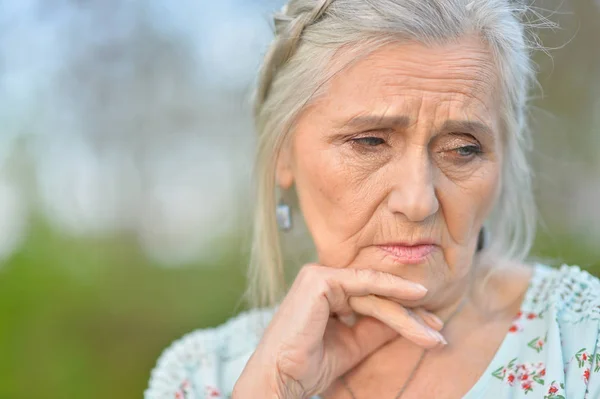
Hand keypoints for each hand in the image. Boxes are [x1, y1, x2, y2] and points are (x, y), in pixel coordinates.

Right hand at [233, 263, 445, 397]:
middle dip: (409, 314)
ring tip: (432, 331)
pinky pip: (365, 285)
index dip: (402, 313)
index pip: (371, 299)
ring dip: (405, 313)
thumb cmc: (307, 366)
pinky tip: (415, 296)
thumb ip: (377, 329)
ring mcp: (318, 277)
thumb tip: (410, 318)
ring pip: (373, 292)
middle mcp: (321, 281)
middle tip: (437, 330)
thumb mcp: (353, 345)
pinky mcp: (319, 280)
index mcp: (325, 295)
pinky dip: (391, 291)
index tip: (431, 328)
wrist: (281, 379)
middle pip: (375, 296)